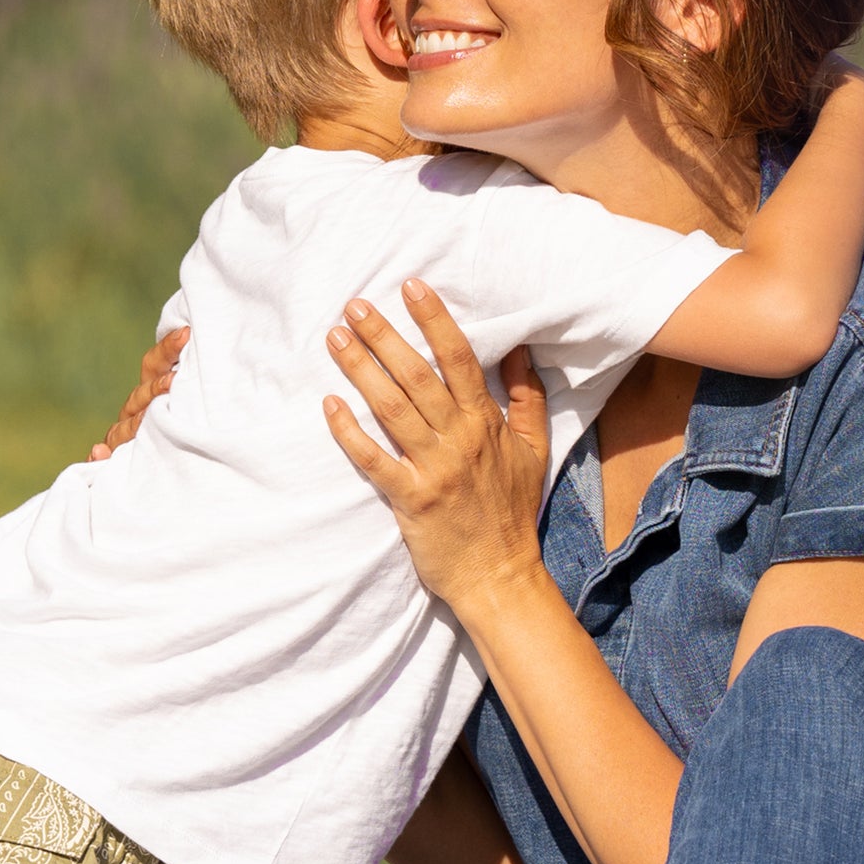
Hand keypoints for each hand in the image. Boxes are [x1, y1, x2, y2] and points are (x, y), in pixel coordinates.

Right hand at [89, 328, 188, 460]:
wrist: (176, 481)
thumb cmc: (195, 432)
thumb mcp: (197, 405)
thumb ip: (196, 378)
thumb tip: (189, 331)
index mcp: (153, 393)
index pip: (156, 365)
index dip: (168, 349)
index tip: (186, 333)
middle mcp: (136, 413)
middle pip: (140, 397)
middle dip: (155, 388)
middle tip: (173, 381)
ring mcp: (124, 438)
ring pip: (123, 428)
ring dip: (134, 422)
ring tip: (145, 418)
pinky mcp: (114, 463)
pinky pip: (101, 462)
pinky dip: (99, 457)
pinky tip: (99, 452)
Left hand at [324, 281, 549, 613]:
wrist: (500, 575)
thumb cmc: (512, 512)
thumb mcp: (534, 449)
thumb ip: (528, 397)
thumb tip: (520, 350)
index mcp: (487, 424)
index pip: (460, 360)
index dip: (435, 320)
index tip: (412, 288)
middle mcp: (460, 441)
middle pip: (417, 377)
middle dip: (384, 336)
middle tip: (354, 305)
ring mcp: (435, 470)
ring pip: (392, 410)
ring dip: (362, 371)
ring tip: (335, 339)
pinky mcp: (410, 501)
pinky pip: (374, 461)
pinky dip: (350, 433)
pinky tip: (329, 406)